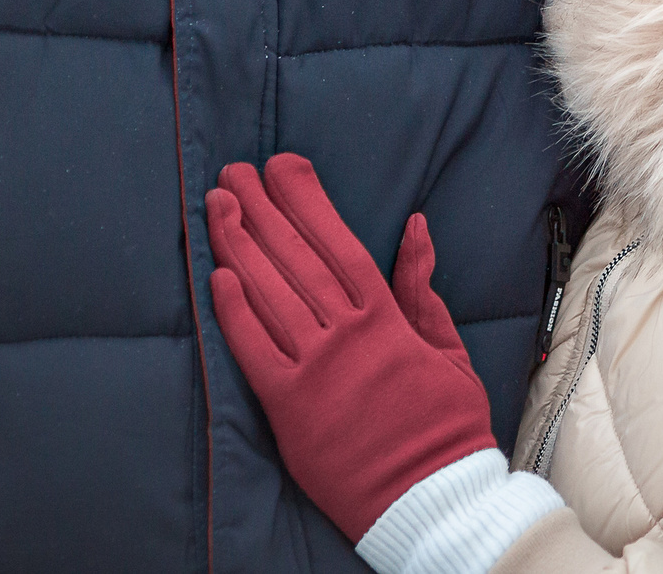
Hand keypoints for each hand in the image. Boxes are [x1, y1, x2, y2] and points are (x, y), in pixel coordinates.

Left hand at [206, 153, 498, 537]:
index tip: (282, 167)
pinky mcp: (290, 410)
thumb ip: (421, 286)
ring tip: (216, 206)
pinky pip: (255, 351)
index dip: (306, 200)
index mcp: (387, 318)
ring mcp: (317, 371)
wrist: (433, 496)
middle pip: (296, 258)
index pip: (338, 243)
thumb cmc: (444, 423)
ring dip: (240, 245)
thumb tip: (415, 227)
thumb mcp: (446, 346)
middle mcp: (348, 336)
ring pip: (271, 294)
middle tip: (234, 173)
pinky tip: (218, 276)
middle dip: (262, 209)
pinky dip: (235, 312)